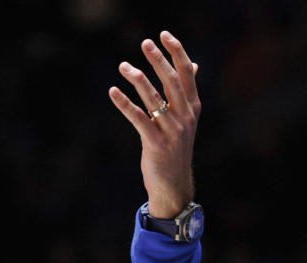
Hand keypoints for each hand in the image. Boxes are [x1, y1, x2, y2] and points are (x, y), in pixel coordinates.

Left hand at [109, 31, 199, 219]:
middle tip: (145, 43)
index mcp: (193, 106)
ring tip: (123, 65)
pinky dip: (124, 104)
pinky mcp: (155, 143)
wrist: (173, 182)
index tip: (163, 35)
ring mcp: (171, 129)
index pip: (187, 73)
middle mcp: (185, 115)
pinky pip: (138, 119)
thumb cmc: (176, 147)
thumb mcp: (186, 118)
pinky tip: (112, 92)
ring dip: (138, 80)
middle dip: (158, 60)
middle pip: (172, 81)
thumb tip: (195, 65)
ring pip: (154, 98)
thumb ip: (187, 92)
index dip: (176, 52)